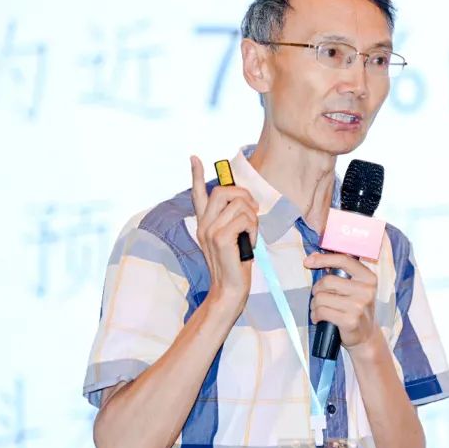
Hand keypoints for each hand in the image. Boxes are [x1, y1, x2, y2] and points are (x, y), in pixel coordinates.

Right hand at [190, 155, 259, 309]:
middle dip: (244, 195)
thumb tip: (246, 201)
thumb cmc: (235, 264)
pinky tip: (250, 243)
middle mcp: (203, 224)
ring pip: (239, 205)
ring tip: (250, 234)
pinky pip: (245, 219)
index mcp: (204, 223)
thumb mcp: (233, 237)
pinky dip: (254, 229)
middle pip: (223, 191)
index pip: (197, 194)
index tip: (194, 158)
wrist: (229, 289)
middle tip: (253, 210)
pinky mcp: (220, 238)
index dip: (196, 174)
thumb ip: (233, 219)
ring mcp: (209, 230)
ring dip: (253, 218)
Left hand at [304, 252, 380, 350]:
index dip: (323, 259)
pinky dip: (315, 315)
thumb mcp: (356, 288)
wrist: (366, 336)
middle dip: (317, 290)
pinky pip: (321, 312)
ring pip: (321, 298)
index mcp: (368, 278)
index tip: (308, 261)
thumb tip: (314, 258)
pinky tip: (318, 318)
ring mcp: (359, 306)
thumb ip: (340, 273)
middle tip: (318, 297)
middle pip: (328, 281)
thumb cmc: (356, 308)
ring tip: (318, 309)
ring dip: (314, 305)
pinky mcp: (350, 321)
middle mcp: (366, 290)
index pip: (344, 261)